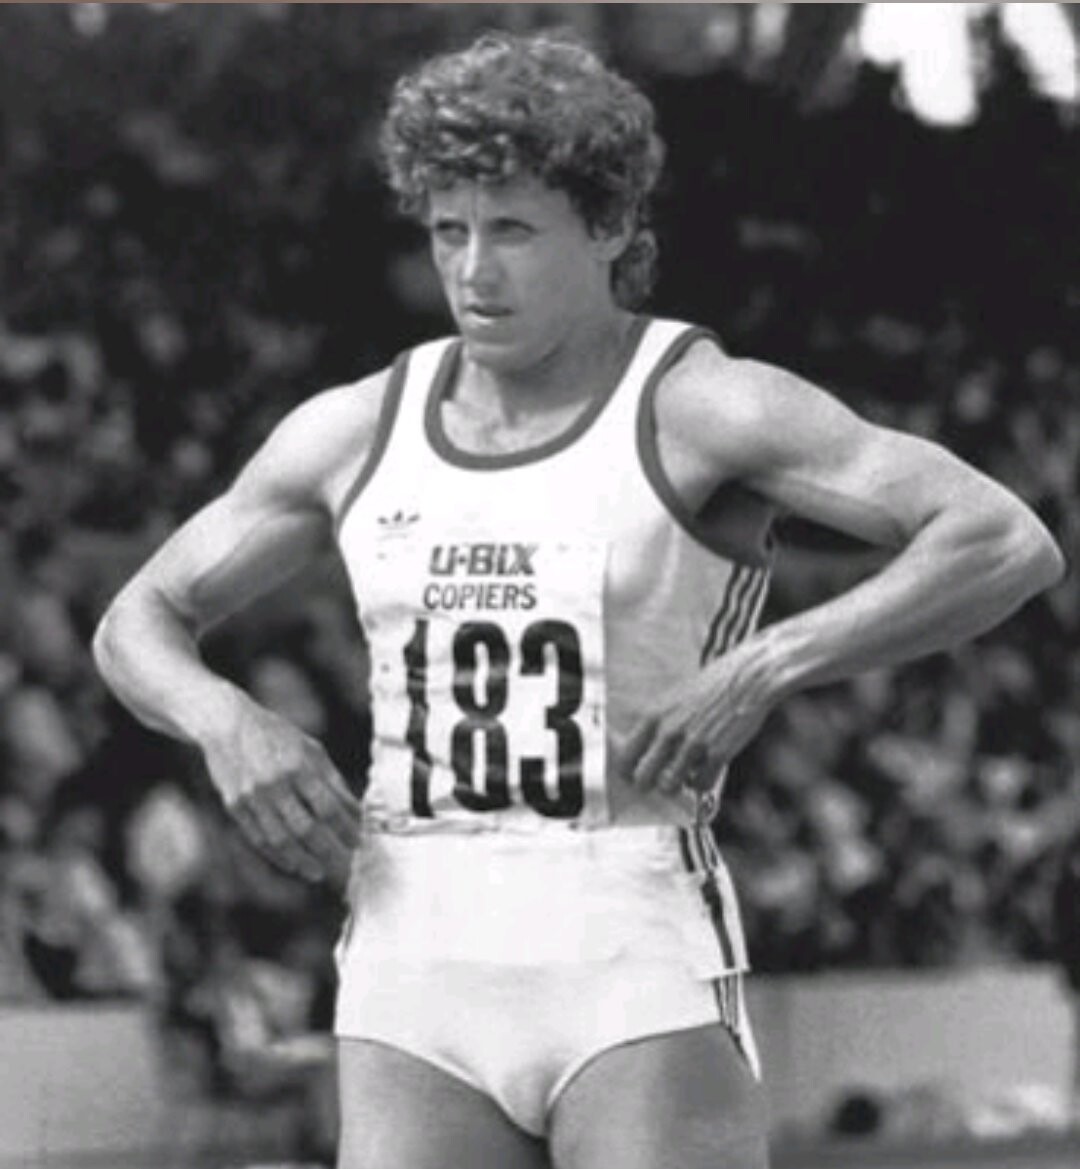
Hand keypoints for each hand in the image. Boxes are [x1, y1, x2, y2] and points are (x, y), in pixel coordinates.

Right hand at [201, 695, 361, 886]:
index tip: (359, 841)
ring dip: (303, 861)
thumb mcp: (310, 749)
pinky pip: (259, 839)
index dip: (345, 828)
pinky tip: (293, 864)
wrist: (227, 725)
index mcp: (298, 765)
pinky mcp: (235, 807)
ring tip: (319, 872)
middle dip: (328, 850)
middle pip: (305, 828)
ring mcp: (252, 797)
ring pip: (280, 840)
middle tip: (344, 864)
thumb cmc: (276, 735)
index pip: (327, 806)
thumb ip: (332, 780)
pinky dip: (278, 856)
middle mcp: (274, 783)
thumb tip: (354, 810)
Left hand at [621, 645, 776, 795]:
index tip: (635, 775)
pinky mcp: (718, 753)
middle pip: (642, 779)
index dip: (628, 772)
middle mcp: (669, 731)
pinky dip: (701, 783)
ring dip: (677, 785)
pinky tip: (705, 770)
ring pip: (669, 787)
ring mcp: (693, 743)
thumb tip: (641, 749)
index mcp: (653, 715)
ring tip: (685, 774)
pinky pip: (700, 784)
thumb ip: (656, 722)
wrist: (747, 677)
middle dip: (649, 785)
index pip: (624, 757)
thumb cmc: (710, 686)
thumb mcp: (673, 698)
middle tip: (660, 780)